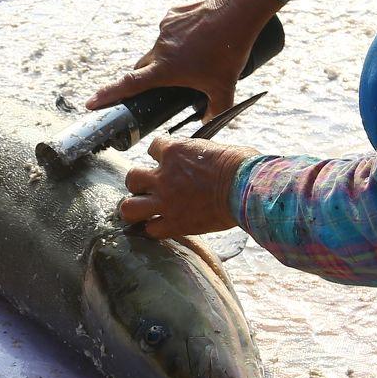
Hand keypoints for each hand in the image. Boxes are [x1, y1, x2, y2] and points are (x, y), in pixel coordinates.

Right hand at [87, 0, 280, 114]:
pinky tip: (199, 37)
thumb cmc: (229, 52)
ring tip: (196, 56)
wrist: (236, 11)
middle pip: (142, 68)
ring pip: (158, 49)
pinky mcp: (171, 15)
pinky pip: (169, 30)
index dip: (108, 95)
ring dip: (168, 57)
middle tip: (162, 84)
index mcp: (165, 69)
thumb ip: (216, 110)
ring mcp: (164, 29)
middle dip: (146, 78)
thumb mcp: (225, 88)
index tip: (91, 103)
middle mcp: (159, 49)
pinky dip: (178, 37)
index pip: (129, 85)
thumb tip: (208, 121)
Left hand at [119, 136, 253, 238]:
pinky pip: (151, 230)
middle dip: (139, 184)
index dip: (159, 155)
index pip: (152, 147)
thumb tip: (199, 159)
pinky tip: (161, 226)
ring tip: (146, 210)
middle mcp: (164, 176)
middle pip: (132, 178)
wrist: (247, 188)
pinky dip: (154, 229)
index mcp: (174, 151)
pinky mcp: (175, 223)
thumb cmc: (241, 165)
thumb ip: (197, 155)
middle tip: (150, 189)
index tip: (167, 162)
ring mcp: (166, 201)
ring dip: (136, 207)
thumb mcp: (214, 148)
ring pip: (129, 207)